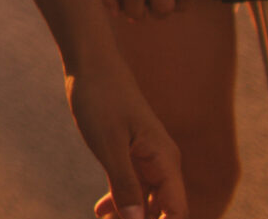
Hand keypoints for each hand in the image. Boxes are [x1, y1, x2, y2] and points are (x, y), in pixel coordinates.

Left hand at [70, 56, 187, 218]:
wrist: (91, 63)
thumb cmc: (101, 98)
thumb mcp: (109, 146)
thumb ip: (124, 185)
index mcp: (165, 161)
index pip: (176, 211)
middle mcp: (163, 162)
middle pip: (162, 209)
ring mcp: (147, 157)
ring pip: (144, 198)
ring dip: (129, 215)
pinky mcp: (131, 151)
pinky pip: (131, 183)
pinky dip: (118, 198)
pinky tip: (100, 210)